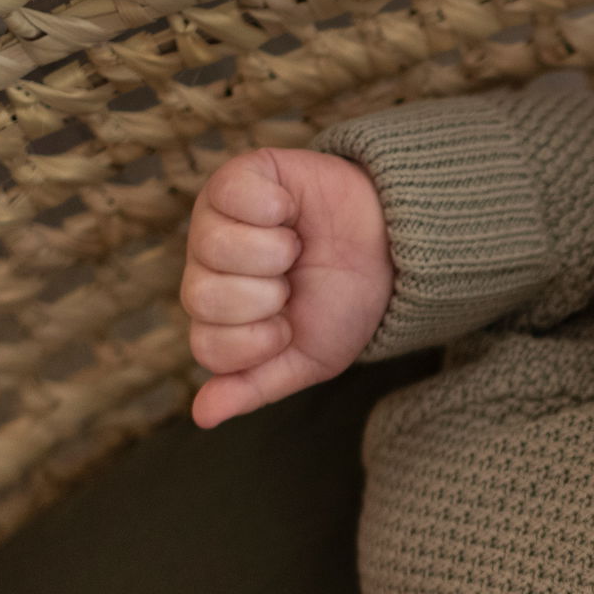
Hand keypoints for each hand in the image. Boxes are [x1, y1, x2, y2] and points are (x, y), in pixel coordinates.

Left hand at [181, 147, 392, 428]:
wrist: (392, 250)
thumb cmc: (346, 303)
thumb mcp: (307, 360)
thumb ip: (253, 386)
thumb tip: (202, 416)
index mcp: (219, 316)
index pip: (208, 346)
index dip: (259, 342)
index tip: (289, 326)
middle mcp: (206, 268)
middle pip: (203, 298)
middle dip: (266, 297)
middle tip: (292, 283)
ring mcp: (215, 219)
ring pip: (214, 247)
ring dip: (273, 252)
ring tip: (294, 247)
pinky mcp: (237, 177)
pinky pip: (231, 195)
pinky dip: (274, 207)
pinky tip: (291, 211)